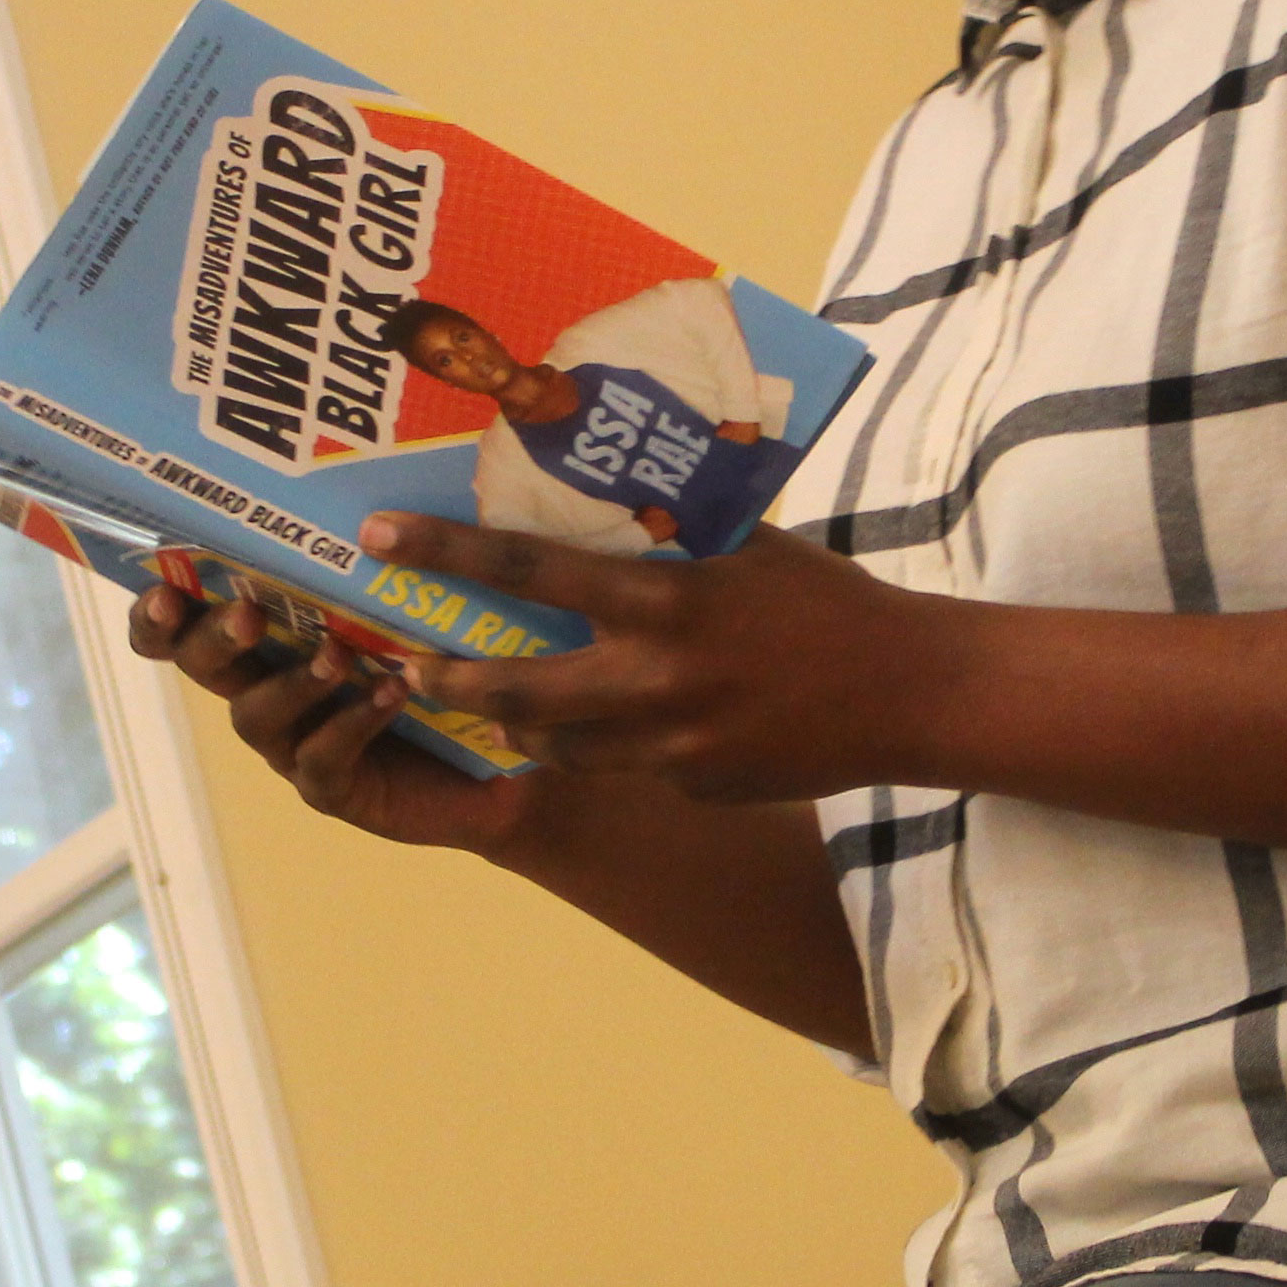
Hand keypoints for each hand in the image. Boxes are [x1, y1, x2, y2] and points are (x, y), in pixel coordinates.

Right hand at [125, 579, 540, 853]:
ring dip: (294, 682)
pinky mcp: (332, 788)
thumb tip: (371, 484)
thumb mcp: (405, 597)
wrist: (498, 756)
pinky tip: (392, 692)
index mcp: (265, 638)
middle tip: (248, 615)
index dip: (157, 612)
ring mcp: (291, 743)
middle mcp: (263, 688)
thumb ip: (374, 553)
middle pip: (201, 665)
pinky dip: (352, 723)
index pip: (183, 623)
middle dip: (213, 638)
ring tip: (339, 655)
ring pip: (255, 716)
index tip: (163, 587)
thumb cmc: (440, 658)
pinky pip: (320, 761)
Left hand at [387, 514, 947, 802]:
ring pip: (559, 746)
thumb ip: (674, 536)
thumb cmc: (827, 603)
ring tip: (503, 697)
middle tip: (410, 665)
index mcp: (663, 602)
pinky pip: (629, 768)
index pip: (527, 568)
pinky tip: (644, 721)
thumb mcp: (747, 547)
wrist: (907, 694)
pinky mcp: (694, 789)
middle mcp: (654, 680)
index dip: (444, 552)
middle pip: (514, 690)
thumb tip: (608, 497)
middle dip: (450, 679)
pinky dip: (618, 745)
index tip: (379, 538)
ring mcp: (671, 748)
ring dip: (525, 722)